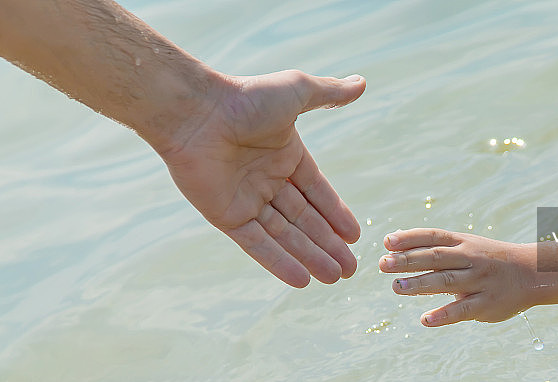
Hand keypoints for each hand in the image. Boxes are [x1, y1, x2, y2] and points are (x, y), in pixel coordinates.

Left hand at [158, 70, 364, 287]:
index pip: (317, 191)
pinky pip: (257, 243)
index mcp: (285, 155)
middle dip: (328, 244)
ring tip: (334, 278)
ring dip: (310, 257)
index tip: (354, 236)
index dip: (336, 214)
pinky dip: (278, 262)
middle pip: (305, 219)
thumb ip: (329, 93)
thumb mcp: (297, 91)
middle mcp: (267, 180)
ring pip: (286, 235)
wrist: (196, 112)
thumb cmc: (245, 97)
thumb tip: (362, 83)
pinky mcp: (226, 216)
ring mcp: (246, 199)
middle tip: (351, 269)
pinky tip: (301, 280)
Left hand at [379, 228, 537, 325]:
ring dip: (420, 285)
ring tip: (396, 287)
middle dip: (408, 261)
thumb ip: (433, 246)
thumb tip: (394, 242)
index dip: (410, 238)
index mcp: (463, 243)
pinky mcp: (486, 304)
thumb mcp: (465, 245)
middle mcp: (470, 259)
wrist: (532, 273)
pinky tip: (425, 319)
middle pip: (435, 258)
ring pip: (447, 282)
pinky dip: (444, 315)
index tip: (387, 242)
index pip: (433, 236)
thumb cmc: (488, 259)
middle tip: (383, 264)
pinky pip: (463, 310)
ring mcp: (479, 281)